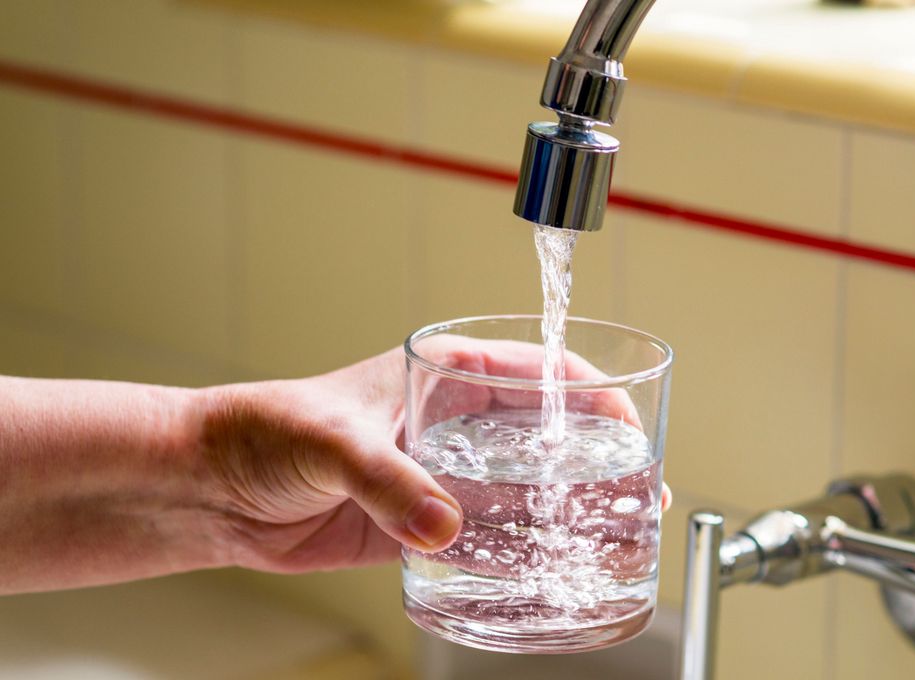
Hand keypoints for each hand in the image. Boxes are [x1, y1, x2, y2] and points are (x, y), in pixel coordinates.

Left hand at [203, 338, 669, 574]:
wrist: (211, 488)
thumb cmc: (261, 430)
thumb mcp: (331, 441)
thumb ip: (388, 482)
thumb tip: (443, 524)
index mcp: (444, 373)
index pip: (542, 373)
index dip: (594, 398)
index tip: (630, 431)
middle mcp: (454, 420)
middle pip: (549, 435)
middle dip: (597, 461)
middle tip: (638, 496)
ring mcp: (443, 472)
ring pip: (525, 487)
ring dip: (567, 511)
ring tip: (611, 538)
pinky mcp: (422, 520)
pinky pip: (486, 534)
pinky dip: (519, 549)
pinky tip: (547, 568)